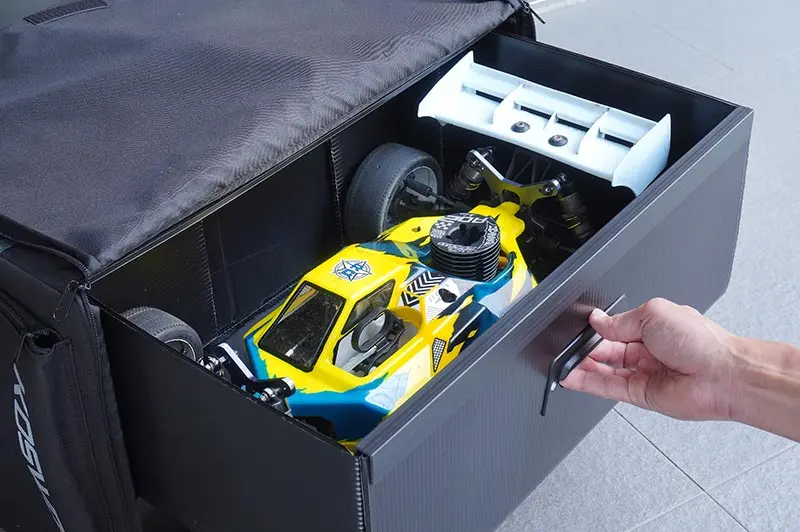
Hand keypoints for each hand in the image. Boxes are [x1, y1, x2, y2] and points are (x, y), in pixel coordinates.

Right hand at [561, 298, 740, 420]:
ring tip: (563, 364)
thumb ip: (620, 321)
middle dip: (586, 348)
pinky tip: (572, 377)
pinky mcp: (640, 394)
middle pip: (607, 350)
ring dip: (583, 366)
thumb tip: (598, 321)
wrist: (722, 376)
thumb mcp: (653, 314)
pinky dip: (588, 383)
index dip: (597, 329)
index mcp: (652, 327)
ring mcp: (643, 373)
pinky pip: (607, 387)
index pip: (615, 329)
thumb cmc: (702, 342)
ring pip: (604, 370)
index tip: (580, 328)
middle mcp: (647, 351)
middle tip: (568, 348)